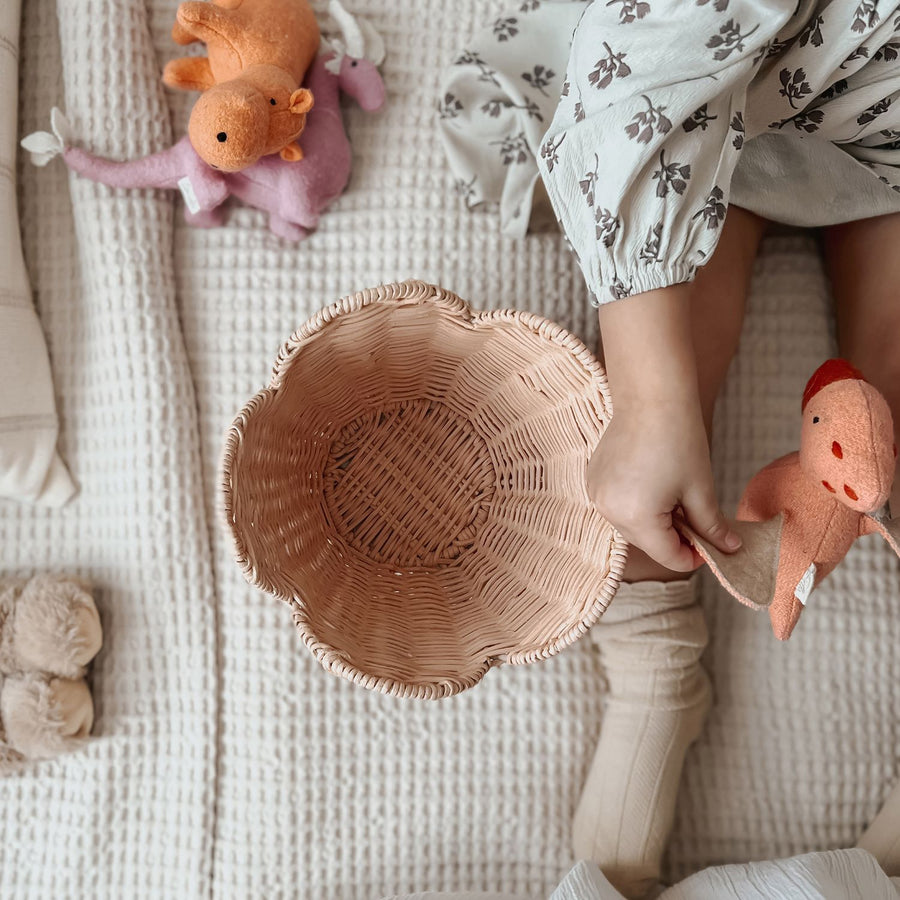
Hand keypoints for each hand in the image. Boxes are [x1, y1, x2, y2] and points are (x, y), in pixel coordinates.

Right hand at [588, 399, 740, 573]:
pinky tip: (653, 482)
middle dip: (675, 538)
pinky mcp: (593, 480)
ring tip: (674, 495)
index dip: (695, 556)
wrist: (650, 397)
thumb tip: (731, 549)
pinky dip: (637, 504)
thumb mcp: (701, 488)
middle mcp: (608, 511)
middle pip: (648, 544)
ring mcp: (597, 495)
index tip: (713, 545)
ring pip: (632, 526)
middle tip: (697, 517)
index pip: (669, 557)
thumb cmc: (678, 439)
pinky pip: (618, 506)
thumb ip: (712, 526)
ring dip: (655, 522)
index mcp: (637, 517)